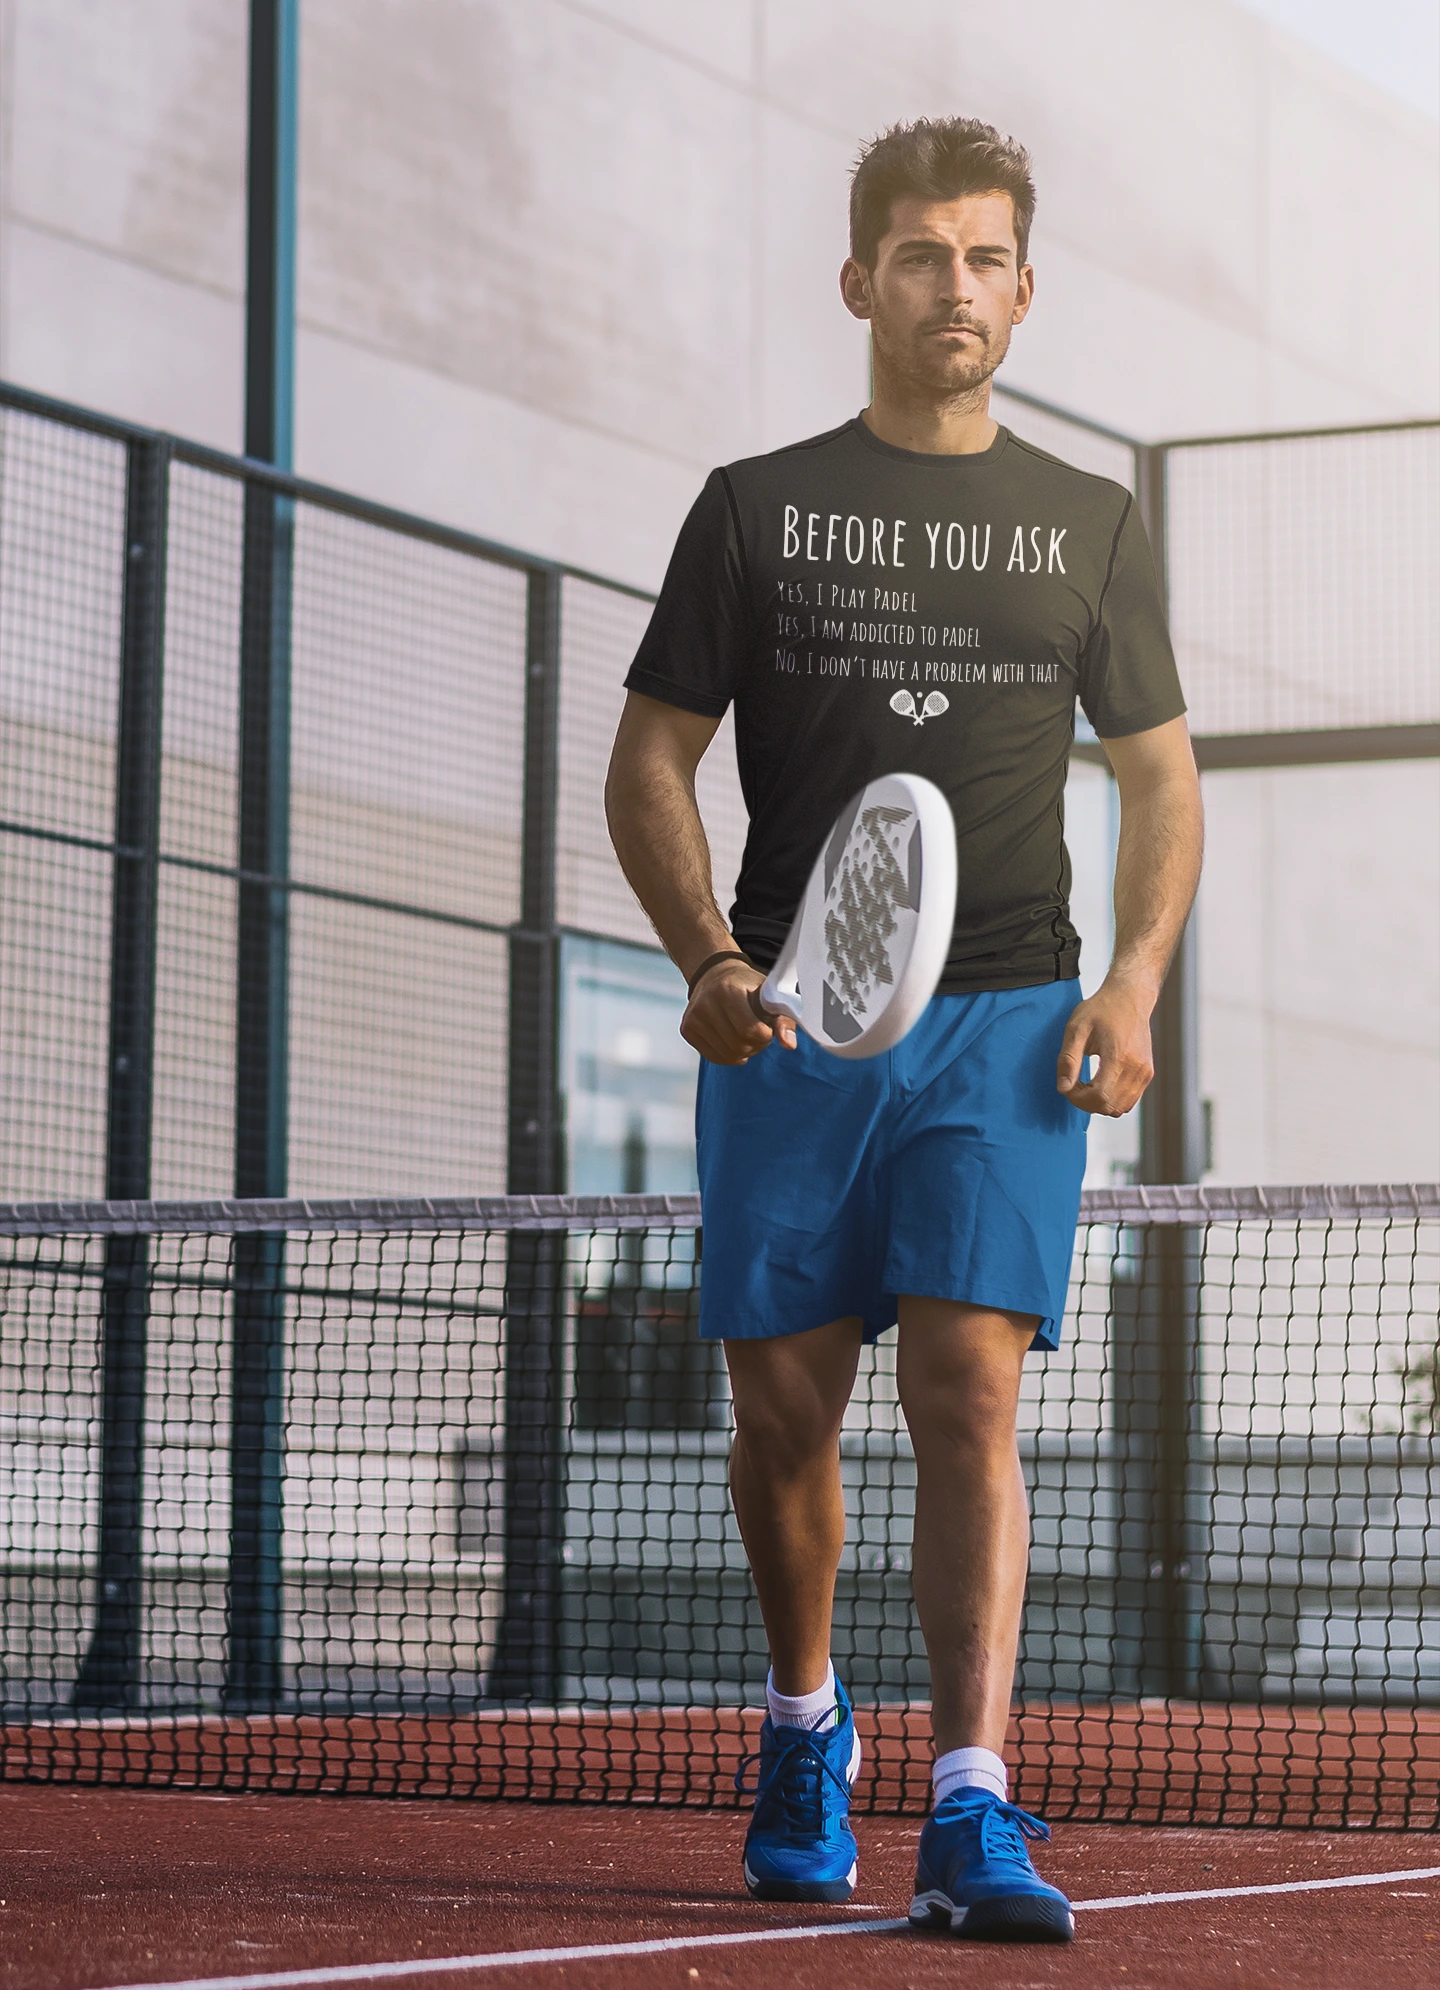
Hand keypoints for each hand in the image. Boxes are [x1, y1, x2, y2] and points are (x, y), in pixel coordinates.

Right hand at [681, 960, 797, 1064]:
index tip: (767, 1026)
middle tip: (758, 1030)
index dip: (765, 1034)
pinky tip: (733, 1041)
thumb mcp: (769, 995)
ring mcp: (693, 1018)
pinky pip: (715, 1057)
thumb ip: (783, 1019)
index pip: (750, 1031)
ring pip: (728, 1055)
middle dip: (756, 1044)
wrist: (715, 975)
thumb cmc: (747, 986)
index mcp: (727, 990)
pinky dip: (730, 1055)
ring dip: (744, 1051)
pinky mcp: (687, 1030)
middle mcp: (705, 1004)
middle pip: (739, 1045)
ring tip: (746, 1034)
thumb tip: (789, 1045)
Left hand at [1056, 976, 1155, 1116]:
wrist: (1129, 997)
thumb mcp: (1076, 1029)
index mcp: (1119, 1057)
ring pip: (1120, 1108)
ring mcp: (1145, 1073)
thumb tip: (1063, 1088)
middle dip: (1087, 1102)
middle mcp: (1137, 1068)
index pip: (1099, 1097)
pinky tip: (1099, 1083)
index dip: (1078, 1099)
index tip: (1068, 1086)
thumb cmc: (1102, 1009)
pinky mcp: (1147, 1074)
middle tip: (1074, 1084)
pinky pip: (1129, 1101)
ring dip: (1099, 1103)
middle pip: (1110, 1106)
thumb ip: (1068, 1060)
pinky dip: (1112, 1099)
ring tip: (1086, 1084)